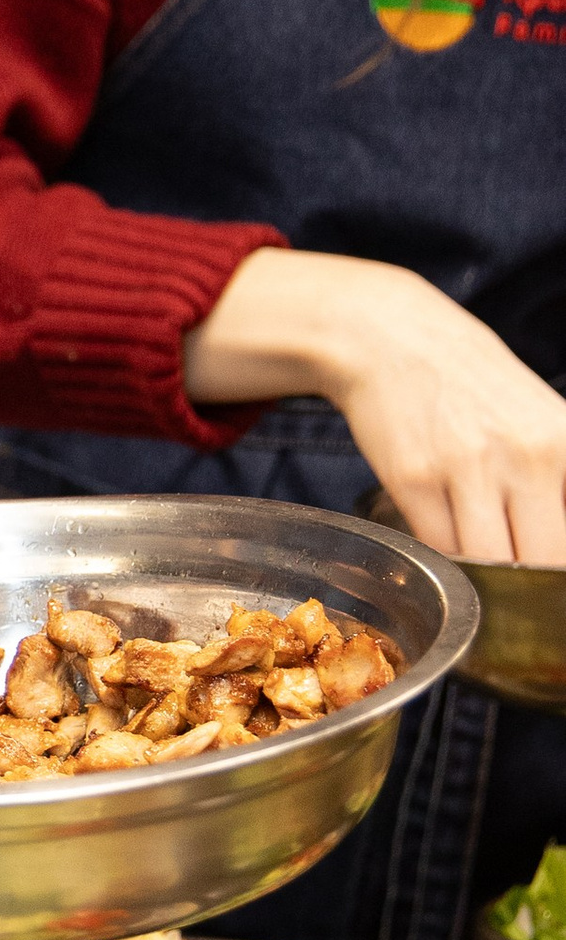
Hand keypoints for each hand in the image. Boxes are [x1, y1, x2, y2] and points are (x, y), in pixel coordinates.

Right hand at [185, 250, 565, 565]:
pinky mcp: (412, 480)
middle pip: (541, 564)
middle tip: (523, 601)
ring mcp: (465, 468)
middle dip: (531, 593)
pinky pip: (437, 549)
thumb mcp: (541, 419)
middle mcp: (524, 455)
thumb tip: (558, 555)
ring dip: (486, 585)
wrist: (391, 337)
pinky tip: (448, 552)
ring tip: (485, 582)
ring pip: (487, 565)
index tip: (551, 595)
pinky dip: (444, 562)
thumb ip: (558, 478)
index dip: (560, 581)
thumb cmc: (471, 382)